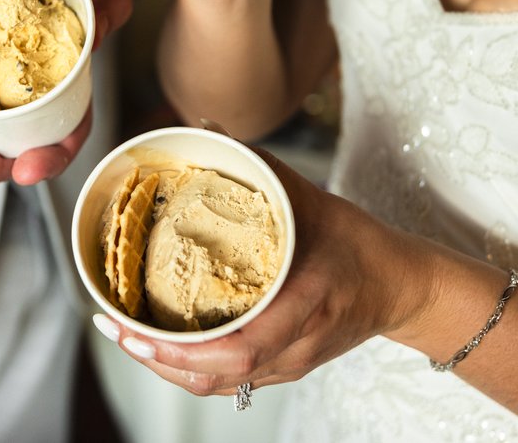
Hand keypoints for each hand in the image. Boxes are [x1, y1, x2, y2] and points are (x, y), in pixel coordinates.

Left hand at [91, 147, 433, 395]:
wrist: (403, 286)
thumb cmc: (359, 244)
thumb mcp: (311, 199)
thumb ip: (258, 169)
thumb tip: (207, 131)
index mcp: (304, 306)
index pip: (237, 349)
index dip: (179, 349)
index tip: (133, 329)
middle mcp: (295, 346)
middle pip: (217, 377)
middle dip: (157, 360)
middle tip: (114, 329)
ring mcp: (290, 364)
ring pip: (220, 386)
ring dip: (168, 367)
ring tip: (127, 337)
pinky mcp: (286, 368)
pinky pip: (231, 382)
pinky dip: (191, 368)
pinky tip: (164, 346)